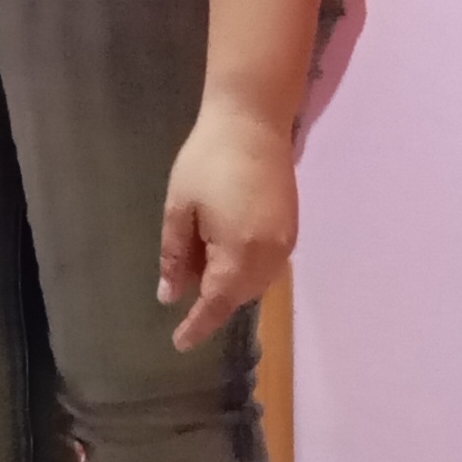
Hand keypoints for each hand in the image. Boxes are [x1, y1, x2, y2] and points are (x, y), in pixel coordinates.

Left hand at [158, 101, 297, 352]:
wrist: (253, 119)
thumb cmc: (207, 159)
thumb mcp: (179, 209)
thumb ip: (176, 257)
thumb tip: (171, 296)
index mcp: (240, 251)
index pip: (217, 303)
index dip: (197, 325)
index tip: (179, 342)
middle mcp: (270, 253)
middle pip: (239, 296)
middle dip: (213, 301)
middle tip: (182, 286)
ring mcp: (285, 241)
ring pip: (256, 283)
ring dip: (230, 286)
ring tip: (201, 263)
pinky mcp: (291, 228)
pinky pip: (268, 266)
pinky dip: (246, 271)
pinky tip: (225, 252)